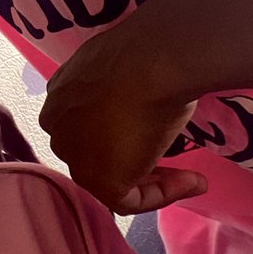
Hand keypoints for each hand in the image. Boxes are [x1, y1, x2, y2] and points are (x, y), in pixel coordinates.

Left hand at [39, 15, 205, 213]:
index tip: (156, 126)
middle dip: (132, 158)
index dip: (121, 131)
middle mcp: (58, 125)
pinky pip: (130, 200)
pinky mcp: (99, 181)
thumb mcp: (126, 64)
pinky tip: (194, 181)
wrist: (152, 61)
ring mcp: (75, 155)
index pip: (86, 123)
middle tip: (172, 158)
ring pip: (111, 177)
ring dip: (153, 179)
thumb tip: (147, 86)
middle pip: (95, 151)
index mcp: (60, 94)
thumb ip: (124, 83)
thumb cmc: (144, 53)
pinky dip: (163, 194)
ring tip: (192, 177)